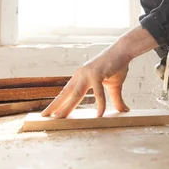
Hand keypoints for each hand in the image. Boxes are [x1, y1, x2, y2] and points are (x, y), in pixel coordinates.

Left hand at [40, 26, 158, 118]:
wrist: (124, 51)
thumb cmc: (117, 66)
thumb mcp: (115, 86)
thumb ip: (115, 100)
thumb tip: (124, 111)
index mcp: (81, 77)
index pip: (66, 92)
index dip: (57, 102)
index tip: (49, 112)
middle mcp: (81, 75)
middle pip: (65, 94)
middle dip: (54, 106)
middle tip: (43, 117)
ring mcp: (87, 74)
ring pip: (75, 94)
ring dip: (66, 107)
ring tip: (58, 118)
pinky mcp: (97, 74)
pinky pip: (98, 93)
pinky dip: (99, 104)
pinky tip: (99, 115)